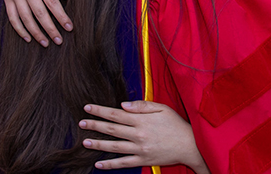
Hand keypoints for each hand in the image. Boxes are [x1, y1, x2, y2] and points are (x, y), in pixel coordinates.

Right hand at [0, 0, 72, 45]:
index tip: (69, 27)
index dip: (61, 16)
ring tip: (46, 43)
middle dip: (50, 29)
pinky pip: (12, 17)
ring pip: (26, 18)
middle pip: (40, 13)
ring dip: (36, 33)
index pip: (52, 3)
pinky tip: (28, 38)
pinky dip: (19, 29)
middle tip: (59, 41)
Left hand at [80, 101, 208, 173]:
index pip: (116, 114)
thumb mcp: (162, 108)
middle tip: (81, 123)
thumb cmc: (175, 124)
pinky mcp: (143, 160)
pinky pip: (123, 163)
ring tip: (85, 142)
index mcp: (142, 120)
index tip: (88, 108)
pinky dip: (110, 164)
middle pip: (112, 129)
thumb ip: (142, 105)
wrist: (189, 145)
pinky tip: (99, 163)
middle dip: (95, 125)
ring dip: (98, 144)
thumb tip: (123, 105)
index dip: (100, 111)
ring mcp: (140, 149)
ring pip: (114, 146)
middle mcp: (138, 134)